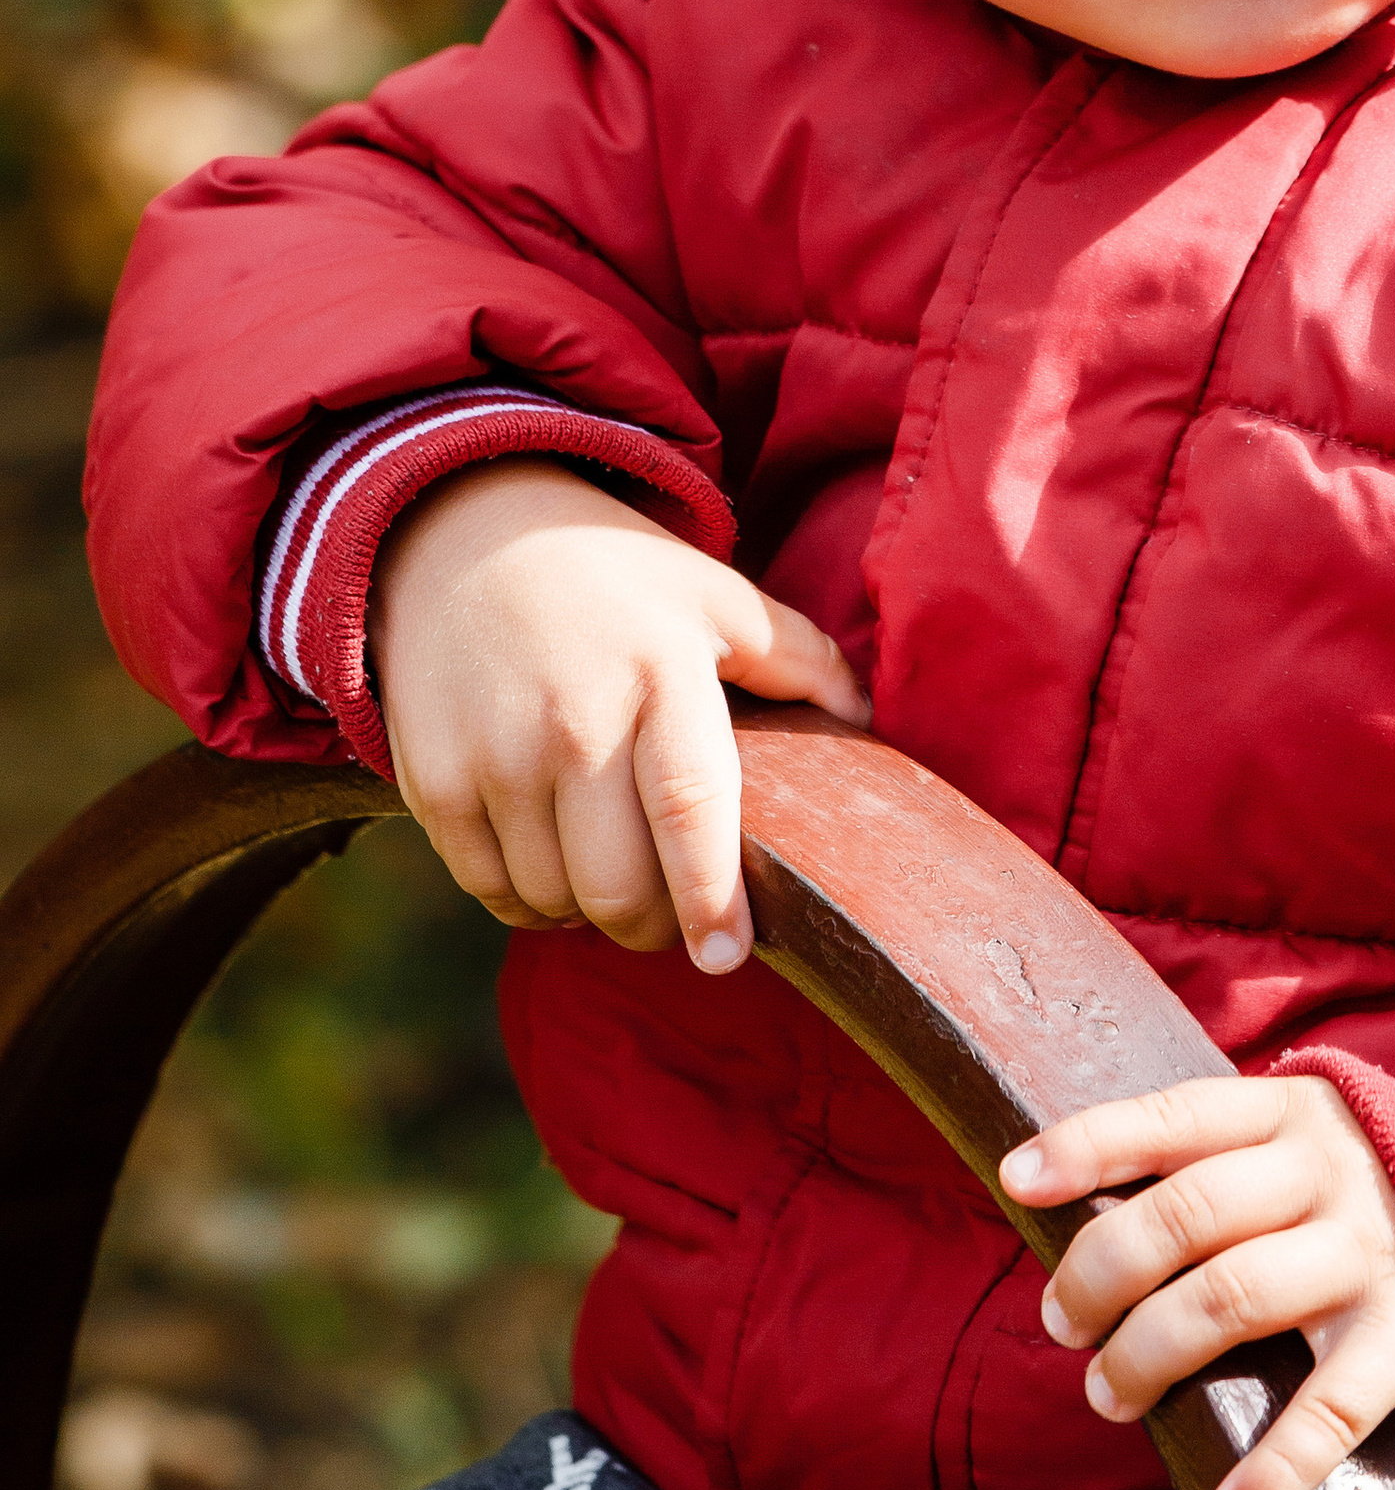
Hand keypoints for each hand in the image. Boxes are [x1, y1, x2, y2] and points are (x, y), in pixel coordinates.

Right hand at [372, 459, 864, 973]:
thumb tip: (866, 726)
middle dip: (655, 926)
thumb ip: (800, 659)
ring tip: (614, 878)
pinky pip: (491, 890)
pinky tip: (554, 868)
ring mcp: (495, 755)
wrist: (461, 532)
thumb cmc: (614, 576)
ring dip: (591, 916)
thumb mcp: (714, 595)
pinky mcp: (433, 780)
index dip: (712, 900)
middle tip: (675, 916)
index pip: (691, 811)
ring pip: (554, 900)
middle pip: (618, 885)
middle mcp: (574, 720)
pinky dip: (529, 903)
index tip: (728, 958)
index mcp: (662, 672)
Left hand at [1002, 1076, 1394, 1489]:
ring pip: (1233, 1297)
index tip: (1018, 1179)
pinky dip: (1277, 1467)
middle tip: (1063, 1326)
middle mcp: (1324, 1172)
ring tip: (1111, 1394)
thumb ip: (1212, 1160)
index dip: (1090, 1145)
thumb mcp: (1299, 1138)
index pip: (1172, 1117)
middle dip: (1102, 1272)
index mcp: (1287, 1111)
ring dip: (1151, 1354)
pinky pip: (1334, 1410)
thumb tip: (1081, 1209)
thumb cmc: (1362, 1183)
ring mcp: (1368, 1253)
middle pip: (1187, 1212)